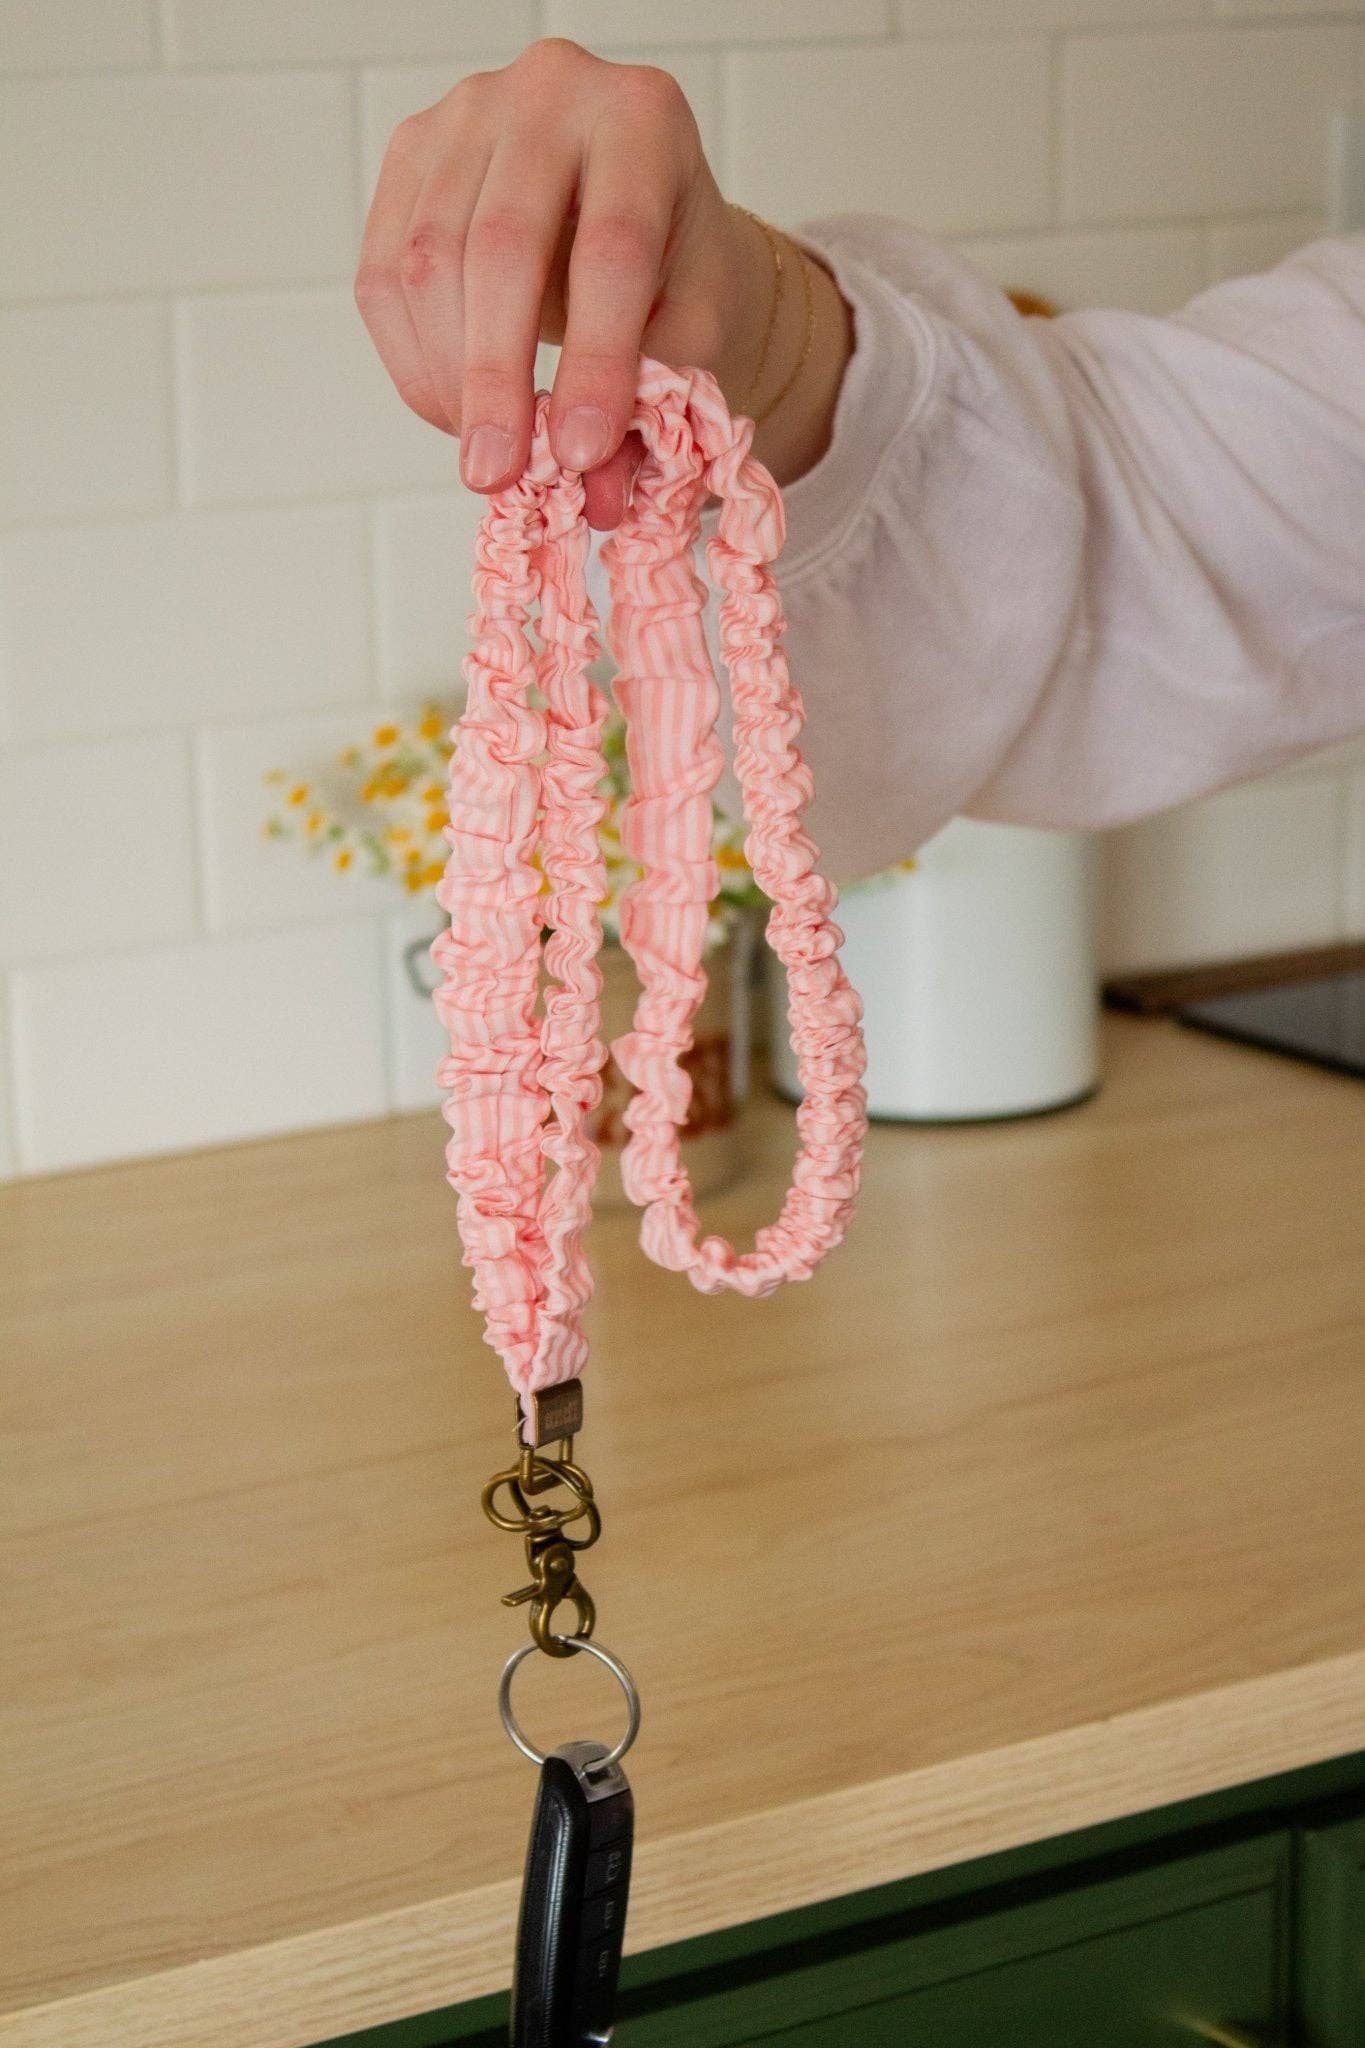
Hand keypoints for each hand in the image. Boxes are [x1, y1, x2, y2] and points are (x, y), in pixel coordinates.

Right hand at [354, 37, 759, 529]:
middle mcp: (549, 92)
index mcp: (642, 119)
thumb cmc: (671, 267)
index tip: (581, 455)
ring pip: (427, 262)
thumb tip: (598, 499)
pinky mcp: (409, 154)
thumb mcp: (691, 329)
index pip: (610, 248)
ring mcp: (465, 113)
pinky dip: (411, 362)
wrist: (633, 205)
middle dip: (497, 380)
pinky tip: (452, 410)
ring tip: (484, 453)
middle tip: (498, 475)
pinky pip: (382, 274)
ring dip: (448, 380)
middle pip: (502, 246)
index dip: (595, 360)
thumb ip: (654, 403)